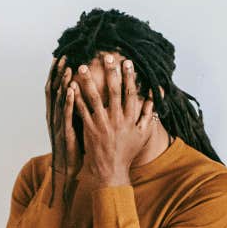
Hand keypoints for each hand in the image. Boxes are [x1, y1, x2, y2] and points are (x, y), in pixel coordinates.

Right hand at [45, 55, 81, 177]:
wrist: (68, 169)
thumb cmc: (74, 146)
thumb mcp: (75, 124)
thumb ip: (77, 108)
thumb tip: (86, 93)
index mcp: (57, 114)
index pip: (55, 89)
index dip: (57, 73)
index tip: (63, 57)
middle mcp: (55, 117)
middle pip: (54, 91)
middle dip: (58, 73)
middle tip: (64, 56)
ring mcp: (58, 125)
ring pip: (59, 101)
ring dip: (63, 84)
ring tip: (68, 69)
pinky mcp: (65, 133)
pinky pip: (66, 115)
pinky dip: (68, 102)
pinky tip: (71, 91)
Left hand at [70, 54, 153, 185]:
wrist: (111, 171)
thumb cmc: (127, 152)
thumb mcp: (142, 134)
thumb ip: (149, 114)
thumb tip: (155, 96)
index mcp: (130, 119)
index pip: (131, 93)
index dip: (129, 77)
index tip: (126, 61)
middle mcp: (117, 120)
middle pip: (114, 91)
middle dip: (110, 73)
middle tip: (106, 56)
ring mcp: (102, 124)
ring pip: (94, 98)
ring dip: (88, 81)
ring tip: (82, 67)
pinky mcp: (89, 130)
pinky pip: (81, 111)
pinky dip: (76, 98)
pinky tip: (71, 86)